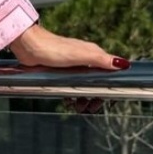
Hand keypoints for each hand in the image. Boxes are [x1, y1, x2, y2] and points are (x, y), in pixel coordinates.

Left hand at [7, 24, 128, 113]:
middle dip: (96, 97)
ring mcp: (73, 67)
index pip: (111, 73)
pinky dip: (72, 95)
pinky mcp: (60, 73)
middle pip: (98, 82)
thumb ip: (102, 60)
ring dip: (83, 99)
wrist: (29, 47)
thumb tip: (123, 64)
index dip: (111, 87)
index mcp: (94, 55)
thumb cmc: (54, 48)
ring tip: (78, 106)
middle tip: (90, 107)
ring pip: (84, 86)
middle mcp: (85, 60)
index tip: (107, 100)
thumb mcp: (81, 55)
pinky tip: (68, 101)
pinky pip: (71, 87)